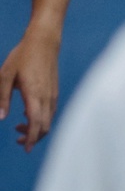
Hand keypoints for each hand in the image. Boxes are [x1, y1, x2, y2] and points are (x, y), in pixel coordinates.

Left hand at [0, 27, 58, 149]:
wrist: (44, 42)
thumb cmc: (23, 56)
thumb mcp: (5, 75)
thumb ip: (2, 97)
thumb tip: (1, 117)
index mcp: (34, 95)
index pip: (35, 124)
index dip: (31, 138)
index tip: (24, 148)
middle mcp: (47, 98)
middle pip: (44, 127)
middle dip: (33, 137)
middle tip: (17, 141)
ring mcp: (52, 96)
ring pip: (48, 121)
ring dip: (35, 129)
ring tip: (18, 128)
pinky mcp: (53, 93)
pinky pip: (49, 113)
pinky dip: (40, 120)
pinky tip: (27, 114)